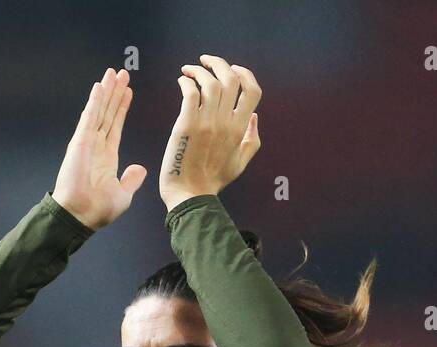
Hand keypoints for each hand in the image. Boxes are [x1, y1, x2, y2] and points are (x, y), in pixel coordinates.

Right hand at [52, 67, 146, 229]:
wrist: (81, 216)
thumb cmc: (97, 210)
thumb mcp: (123, 194)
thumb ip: (132, 179)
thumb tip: (141, 168)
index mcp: (107, 157)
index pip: (116, 126)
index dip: (122, 108)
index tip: (129, 92)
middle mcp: (97, 146)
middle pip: (108, 112)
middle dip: (115, 93)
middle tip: (122, 74)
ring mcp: (87, 142)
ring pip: (99, 110)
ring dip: (106, 91)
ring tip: (113, 73)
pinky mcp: (80, 142)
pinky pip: (89, 117)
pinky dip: (95, 101)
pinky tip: (100, 86)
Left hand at [159, 55, 260, 210]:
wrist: (190, 195)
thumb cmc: (212, 181)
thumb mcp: (240, 163)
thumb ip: (251, 140)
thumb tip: (255, 116)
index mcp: (240, 130)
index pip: (253, 91)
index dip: (244, 74)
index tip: (233, 69)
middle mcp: (226, 123)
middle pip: (231, 79)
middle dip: (219, 63)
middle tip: (206, 61)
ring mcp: (207, 123)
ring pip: (210, 82)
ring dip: (199, 70)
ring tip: (189, 70)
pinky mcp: (186, 125)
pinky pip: (190, 93)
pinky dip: (186, 82)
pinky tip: (181, 82)